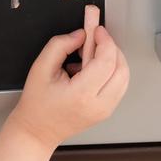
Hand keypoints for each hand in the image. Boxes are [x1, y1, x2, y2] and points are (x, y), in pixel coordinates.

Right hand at [6, 25, 129, 151]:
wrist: (37, 131)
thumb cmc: (36, 105)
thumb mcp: (40, 68)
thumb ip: (59, 45)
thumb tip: (80, 35)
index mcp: (81, 94)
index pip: (106, 61)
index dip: (104, 40)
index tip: (97, 30)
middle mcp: (98, 105)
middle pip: (121, 68)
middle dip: (111, 48)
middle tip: (96, 38)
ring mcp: (105, 110)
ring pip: (124, 77)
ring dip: (112, 60)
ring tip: (91, 56)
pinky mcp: (107, 110)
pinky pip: (119, 85)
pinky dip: (111, 72)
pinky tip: (92, 70)